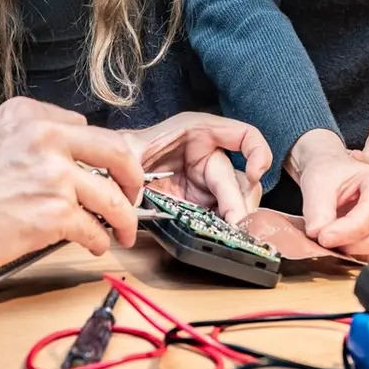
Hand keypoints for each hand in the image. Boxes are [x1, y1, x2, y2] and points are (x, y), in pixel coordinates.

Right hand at [0, 97, 144, 274]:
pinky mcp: (56, 213)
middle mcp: (46, 138)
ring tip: (124, 230)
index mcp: (28, 116)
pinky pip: (93, 227)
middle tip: (133, 191)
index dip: (99, 153)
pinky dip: (99, 240)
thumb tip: (62, 157)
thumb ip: (27, 138)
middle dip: (132, 176)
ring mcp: (55, 175)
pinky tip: (95, 245)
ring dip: (124, 217)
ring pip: (111, 196)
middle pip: (114, 151)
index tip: (105, 167)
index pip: (82, 127)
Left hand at [128, 112, 272, 224]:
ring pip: (236, 202)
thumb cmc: (124, 150)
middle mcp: (209, 156)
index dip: (257, 152)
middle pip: (240, 180)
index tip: (254, 173)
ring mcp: (207, 183)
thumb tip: (133, 187)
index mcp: (199, 132)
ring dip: (234, 218)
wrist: (111, 171)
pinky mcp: (201, 204)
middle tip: (235, 223)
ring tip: (229, 233)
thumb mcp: (126, 149)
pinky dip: (223, 228)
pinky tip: (219, 236)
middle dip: (239, 202)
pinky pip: (221, 218)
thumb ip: (130, 161)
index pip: (244, 136)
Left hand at [286, 129, 368, 259]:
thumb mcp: (318, 183)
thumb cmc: (330, 172)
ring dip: (352, 251)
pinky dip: (355, 254)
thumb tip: (316, 234)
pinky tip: (339, 241)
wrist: (331, 173)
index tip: (322, 237)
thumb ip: (317, 210)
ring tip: (330, 237)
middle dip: (350, 244)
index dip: (345, 232)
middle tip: (323, 238)